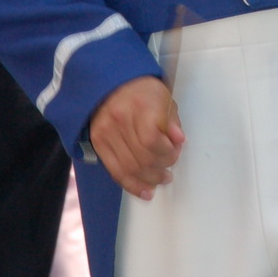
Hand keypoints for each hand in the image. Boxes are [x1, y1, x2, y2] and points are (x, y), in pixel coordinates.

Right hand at [89, 75, 184, 199]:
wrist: (111, 85)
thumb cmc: (142, 91)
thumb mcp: (164, 97)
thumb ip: (173, 120)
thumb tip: (179, 140)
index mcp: (139, 105)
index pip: (152, 140)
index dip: (167, 152)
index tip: (175, 151)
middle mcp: (119, 119)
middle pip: (142, 157)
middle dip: (161, 168)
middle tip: (169, 169)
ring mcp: (106, 132)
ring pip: (130, 168)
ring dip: (149, 180)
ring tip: (161, 179)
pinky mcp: (98, 143)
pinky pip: (116, 172)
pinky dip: (132, 185)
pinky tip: (145, 191)